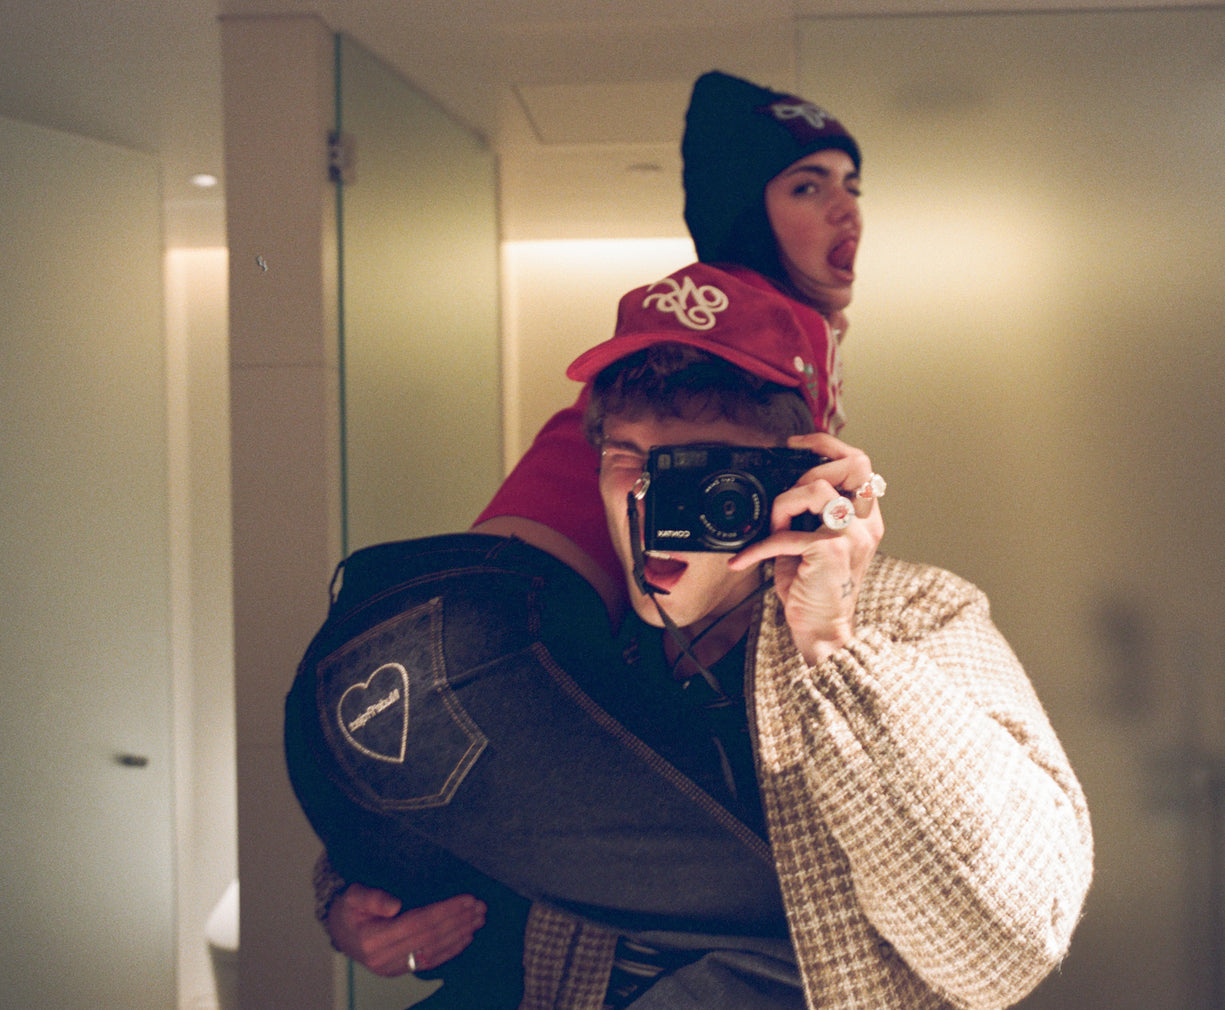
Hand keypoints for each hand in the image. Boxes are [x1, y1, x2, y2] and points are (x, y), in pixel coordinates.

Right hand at [325, 884, 486, 976]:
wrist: (340, 931)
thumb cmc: (349, 909)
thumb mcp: (353, 895)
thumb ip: (371, 898)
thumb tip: (395, 905)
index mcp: (373, 938)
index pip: (418, 923)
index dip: (445, 910)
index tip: (467, 898)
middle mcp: (384, 958)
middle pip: (430, 938)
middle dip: (458, 921)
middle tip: (480, 906)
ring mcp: (393, 968)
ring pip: (434, 951)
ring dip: (460, 934)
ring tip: (479, 918)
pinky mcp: (400, 971)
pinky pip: (430, 961)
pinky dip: (451, 950)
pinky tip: (467, 937)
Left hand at [730, 432, 882, 664]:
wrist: (822, 631)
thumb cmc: (813, 590)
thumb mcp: (812, 544)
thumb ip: (807, 515)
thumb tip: (779, 488)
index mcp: (865, 518)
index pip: (860, 464)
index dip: (828, 445)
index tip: (797, 444)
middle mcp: (866, 523)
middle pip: (855, 464)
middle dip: (811, 467)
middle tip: (787, 495)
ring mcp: (852, 536)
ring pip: (817, 489)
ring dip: (784, 504)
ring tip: (773, 528)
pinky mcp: (831, 552)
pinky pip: (787, 535)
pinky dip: (759, 546)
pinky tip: (745, 559)